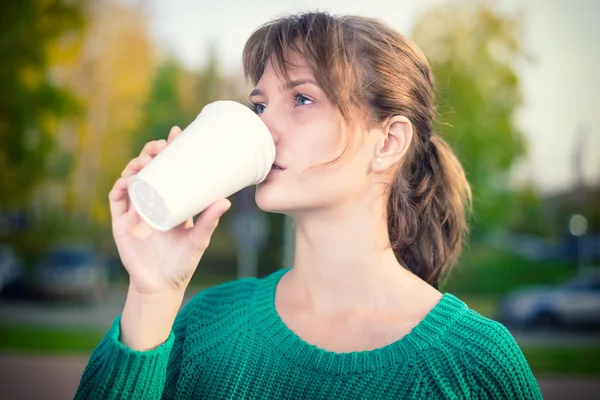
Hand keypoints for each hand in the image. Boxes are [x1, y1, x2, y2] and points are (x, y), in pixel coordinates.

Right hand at [108, 126, 230, 295]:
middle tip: (162, 144)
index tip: (177, 132)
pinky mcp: (121, 222)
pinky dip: (121, 186)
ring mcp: (134, 210)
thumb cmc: (183, 262)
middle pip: (148, 168)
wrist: (162, 286)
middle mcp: (151, 200)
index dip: (170, 149)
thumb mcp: (199, 239)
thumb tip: (225, 200)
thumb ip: (209, 221)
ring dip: (137, 164)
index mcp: (170, 200)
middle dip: (152, 151)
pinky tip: (129, 178)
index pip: (168, 168)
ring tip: (148, 157)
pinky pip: (117, 199)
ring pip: (131, 178)